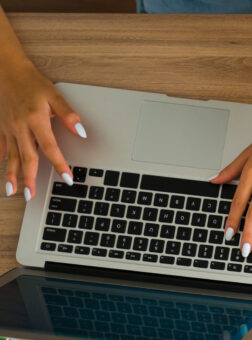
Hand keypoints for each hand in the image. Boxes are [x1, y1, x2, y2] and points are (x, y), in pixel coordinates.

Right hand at [0, 62, 85, 200]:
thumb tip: (82, 132)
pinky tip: (2, 168)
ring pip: (11, 156)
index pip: (50, 148)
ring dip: (11, 174)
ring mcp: (8, 128)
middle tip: (31, 196)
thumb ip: (68, 115)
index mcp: (36, 120)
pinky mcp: (0, 126)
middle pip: (27, 158)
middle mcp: (20, 127)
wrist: (5, 70)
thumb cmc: (31, 82)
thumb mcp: (54, 95)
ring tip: (12, 191)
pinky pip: (1, 146)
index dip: (59, 164)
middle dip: (29, 179)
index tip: (67, 179)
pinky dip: (1, 158)